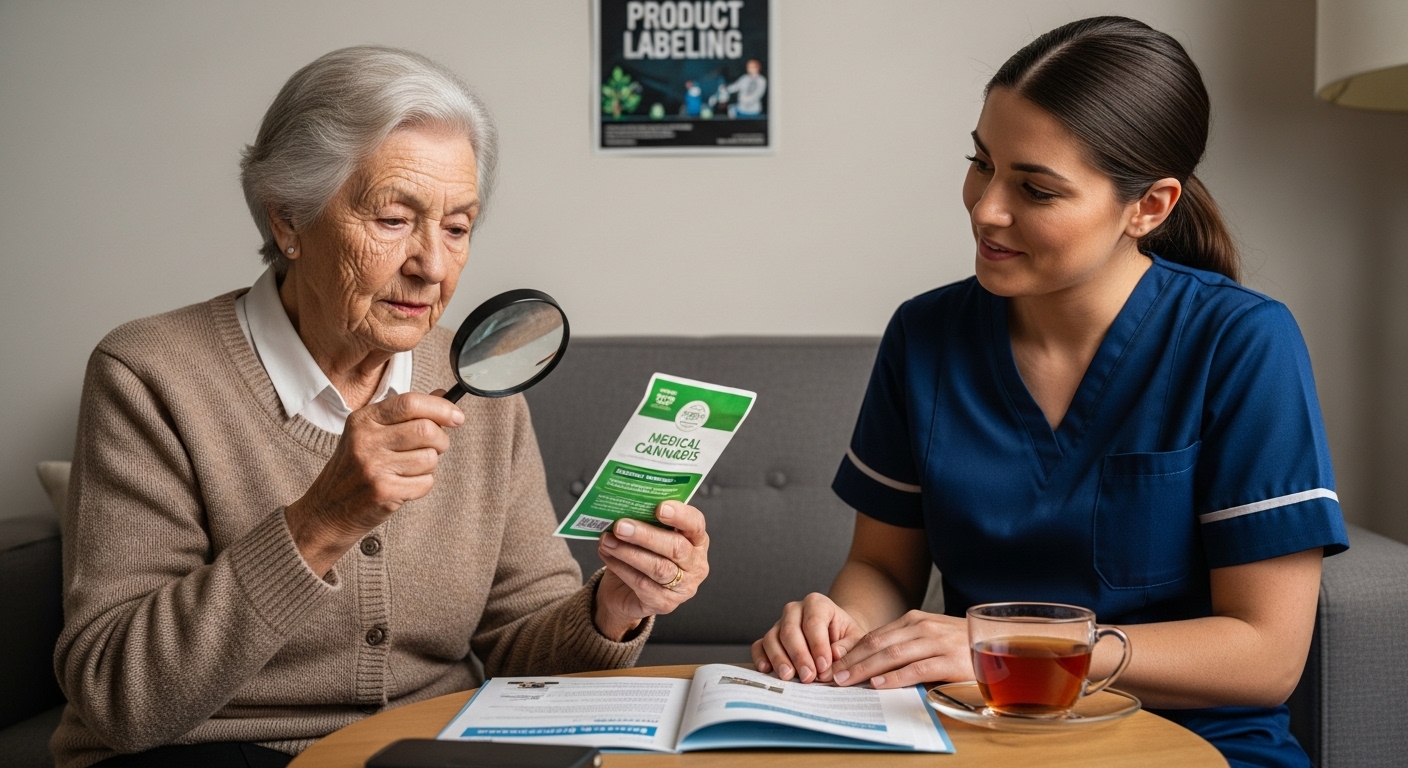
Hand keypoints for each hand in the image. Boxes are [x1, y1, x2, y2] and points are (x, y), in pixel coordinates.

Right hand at [286, 391, 463, 574]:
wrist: (328, 510)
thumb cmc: (354, 470)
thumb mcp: (370, 434)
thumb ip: (405, 414)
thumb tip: (442, 396)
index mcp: (363, 419)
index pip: (410, 403)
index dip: (440, 408)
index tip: (457, 417)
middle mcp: (365, 440)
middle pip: (426, 430)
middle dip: (441, 440)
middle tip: (434, 448)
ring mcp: (373, 466)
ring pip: (430, 458)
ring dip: (429, 466)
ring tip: (410, 470)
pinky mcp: (383, 491)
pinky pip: (425, 483)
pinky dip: (422, 485)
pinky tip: (404, 486)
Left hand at [593, 502, 709, 640]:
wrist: (626, 592)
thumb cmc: (642, 554)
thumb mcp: (648, 534)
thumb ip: (645, 519)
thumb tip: (626, 504)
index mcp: (696, 540)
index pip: (695, 524)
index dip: (680, 515)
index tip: (659, 507)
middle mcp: (696, 564)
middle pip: (676, 547)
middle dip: (646, 535)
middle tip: (620, 525)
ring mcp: (683, 587)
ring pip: (658, 568)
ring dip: (629, 552)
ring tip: (607, 540)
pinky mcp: (665, 603)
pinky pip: (642, 584)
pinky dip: (621, 568)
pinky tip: (608, 555)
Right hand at [752, 593, 867, 682]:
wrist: (836, 636)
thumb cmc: (846, 638)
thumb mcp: (855, 639)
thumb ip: (847, 646)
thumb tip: (833, 655)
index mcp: (817, 603)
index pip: (813, 623)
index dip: (818, 646)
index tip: (824, 667)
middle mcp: (795, 610)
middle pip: (790, 630)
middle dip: (799, 655)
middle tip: (808, 677)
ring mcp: (779, 623)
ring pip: (772, 638)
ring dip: (779, 659)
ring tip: (789, 676)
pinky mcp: (770, 638)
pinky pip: (759, 645)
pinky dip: (760, 657)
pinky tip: (766, 669)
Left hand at [829, 610, 971, 688]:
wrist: (1000, 641)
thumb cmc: (959, 644)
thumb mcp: (928, 638)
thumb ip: (902, 645)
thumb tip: (868, 662)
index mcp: (914, 620)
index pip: (874, 636)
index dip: (851, 651)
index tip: (832, 664)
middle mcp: (922, 627)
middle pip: (877, 644)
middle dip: (851, 661)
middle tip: (832, 676)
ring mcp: (936, 642)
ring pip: (892, 654)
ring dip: (865, 669)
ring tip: (847, 680)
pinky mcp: (949, 660)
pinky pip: (916, 669)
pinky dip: (895, 676)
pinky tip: (879, 684)